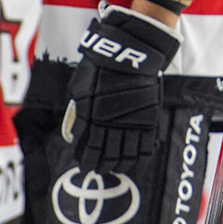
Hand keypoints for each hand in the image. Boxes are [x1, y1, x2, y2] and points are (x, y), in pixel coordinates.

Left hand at [63, 6, 180, 174]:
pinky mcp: (148, 119)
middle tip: (99, 169)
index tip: (84, 164)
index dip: (85, 160)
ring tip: (115, 168)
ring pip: (125, 155)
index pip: (87, 148)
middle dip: (101, 166)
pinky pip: (144, 146)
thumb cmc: (101, 67)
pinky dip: (139, 157)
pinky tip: (134, 160)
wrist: (130, 54)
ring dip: (119, 165)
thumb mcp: (80, 88)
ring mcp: (131, 122)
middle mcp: (111, 124)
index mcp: (91, 117)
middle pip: (106, 156)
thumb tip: (74, 131)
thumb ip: (77, 112)